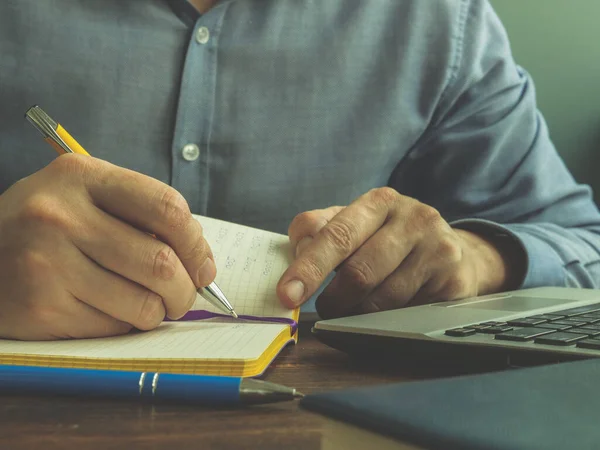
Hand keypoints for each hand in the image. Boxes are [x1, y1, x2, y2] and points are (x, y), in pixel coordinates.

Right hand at [0, 154, 214, 339]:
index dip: (197, 243)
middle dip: (187, 289)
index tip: (204, 266)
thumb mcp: (86, 198)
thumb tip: (202, 262)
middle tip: (184, 295)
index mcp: (81, 176)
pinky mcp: (40, 307)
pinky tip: (114, 312)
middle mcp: (60, 215)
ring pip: (144, 302)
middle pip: (161, 262)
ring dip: (161, 311)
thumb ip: (141, 216)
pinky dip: (127, 324)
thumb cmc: (48, 228)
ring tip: (152, 306)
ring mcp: (47, 263)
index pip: (166, 207)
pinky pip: (115, 326)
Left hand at [277, 187, 519, 318]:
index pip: (336, 234)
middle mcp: (412, 218)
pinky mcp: (453, 278)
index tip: (286, 294)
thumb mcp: (357, 225)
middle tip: (325, 310)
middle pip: (359, 271)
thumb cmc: (391, 241)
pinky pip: (407, 312)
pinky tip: (389, 310)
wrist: (456, 254)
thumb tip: (296, 252)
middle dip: (333, 299)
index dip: (308, 267)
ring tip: (356, 309)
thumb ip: (320, 231)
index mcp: (379, 202)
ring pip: (381, 298)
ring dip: (359, 313)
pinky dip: (387, 319)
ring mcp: (437, 247)